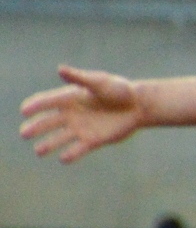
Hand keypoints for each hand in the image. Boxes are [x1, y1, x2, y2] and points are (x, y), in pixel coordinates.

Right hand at [20, 66, 141, 162]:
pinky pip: (77, 150)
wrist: (139, 106)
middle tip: (24, 133)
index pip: (45, 102)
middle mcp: (71, 115)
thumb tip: (60, 69)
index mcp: (69, 98)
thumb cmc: (119, 90)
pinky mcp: (92, 141)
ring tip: (39, 151)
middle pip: (47, 122)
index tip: (25, 111)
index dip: (34, 106)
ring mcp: (80, 129)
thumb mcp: (100, 82)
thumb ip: (80, 78)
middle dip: (35, 128)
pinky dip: (70, 155)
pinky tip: (63, 158)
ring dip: (47, 145)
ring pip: (58, 139)